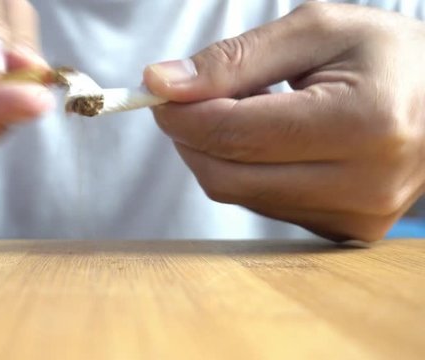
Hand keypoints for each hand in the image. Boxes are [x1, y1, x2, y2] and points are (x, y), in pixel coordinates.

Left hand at [144, 2, 424, 240]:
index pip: (236, 133)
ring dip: (216, 153)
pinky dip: (246, 172)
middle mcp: (363, 184)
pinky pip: (262, 206)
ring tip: (244, 112)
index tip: (157, 91)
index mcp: (363, 123)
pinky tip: (269, 143)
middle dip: (190, 137)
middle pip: (227, 176)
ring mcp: (355, 216)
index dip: (181, 113)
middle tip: (187, 100)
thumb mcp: (315, 31)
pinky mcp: (344, 231)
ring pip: (239, 195)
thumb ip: (234, 59)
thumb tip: (161, 83)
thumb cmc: (384, 55)